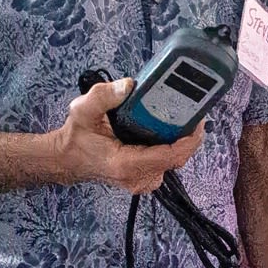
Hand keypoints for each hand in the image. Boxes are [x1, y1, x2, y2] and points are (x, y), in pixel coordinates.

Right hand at [53, 79, 204, 193]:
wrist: (68, 159)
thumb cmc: (77, 138)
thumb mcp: (83, 110)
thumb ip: (104, 95)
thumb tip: (129, 86)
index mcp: (126, 164)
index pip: (171, 156)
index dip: (189, 139)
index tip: (199, 121)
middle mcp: (138, 178)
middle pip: (177, 158)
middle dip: (188, 136)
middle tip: (192, 112)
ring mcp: (142, 181)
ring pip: (174, 161)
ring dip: (181, 140)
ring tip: (184, 117)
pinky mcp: (144, 178)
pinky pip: (166, 161)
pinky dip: (171, 145)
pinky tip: (171, 129)